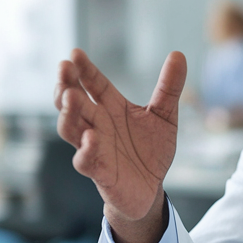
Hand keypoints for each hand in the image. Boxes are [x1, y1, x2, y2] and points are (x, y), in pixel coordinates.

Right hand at [55, 49, 185, 242]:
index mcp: (111, 108)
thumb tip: (178, 54)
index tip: (75, 53)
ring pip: (71, 128)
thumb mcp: (165, 116)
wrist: (151, 189)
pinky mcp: (99, 172)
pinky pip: (86, 160)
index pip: (93, 84)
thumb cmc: (150, 150)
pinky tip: (92, 137)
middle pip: (74, 102)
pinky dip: (86, 150)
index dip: (84, 70)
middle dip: (67, 85)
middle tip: (64, 68)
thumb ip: (169, 88)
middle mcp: (97, 125)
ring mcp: (94, 148)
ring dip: (68, 113)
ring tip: (70, 97)